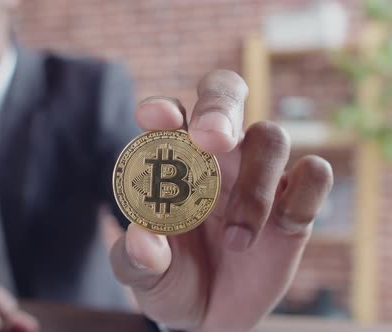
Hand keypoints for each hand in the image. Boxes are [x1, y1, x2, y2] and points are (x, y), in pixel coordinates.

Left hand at [110, 70, 333, 331]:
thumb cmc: (169, 278)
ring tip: (236, 241)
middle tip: (213, 139)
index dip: (163, 108)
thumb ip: (136, 257)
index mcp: (172, 160)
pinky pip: (315, 173)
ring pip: (271, 136)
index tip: (155, 118)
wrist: (208, 315)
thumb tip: (143, 239)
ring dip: (255, 185)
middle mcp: (216, 156)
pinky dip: (302, 195)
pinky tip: (281, 227)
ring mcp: (257, 174)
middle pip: (225, 96)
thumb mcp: (142, 274)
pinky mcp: (295, 201)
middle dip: (220, 108)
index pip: (169, 115)